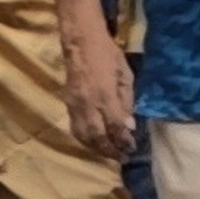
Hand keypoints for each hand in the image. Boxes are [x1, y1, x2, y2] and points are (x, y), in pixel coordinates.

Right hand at [60, 30, 137, 162]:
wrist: (80, 41)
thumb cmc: (107, 54)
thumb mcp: (125, 74)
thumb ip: (127, 101)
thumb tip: (129, 126)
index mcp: (105, 94)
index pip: (115, 126)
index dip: (124, 141)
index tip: (132, 149)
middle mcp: (88, 103)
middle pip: (97, 136)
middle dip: (111, 150)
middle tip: (122, 158)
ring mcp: (75, 105)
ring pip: (84, 136)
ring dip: (97, 149)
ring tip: (110, 154)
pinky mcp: (67, 104)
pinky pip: (75, 128)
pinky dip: (86, 140)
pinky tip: (95, 143)